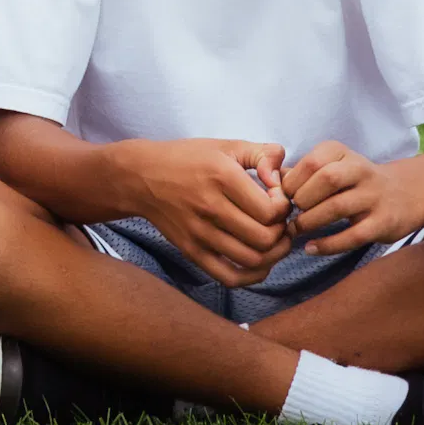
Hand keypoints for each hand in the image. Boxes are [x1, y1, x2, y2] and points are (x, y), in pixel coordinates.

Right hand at [121, 138, 295, 285]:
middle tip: (278, 222)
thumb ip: (262, 154)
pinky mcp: (191, 251)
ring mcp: (198, 233)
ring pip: (252, 260)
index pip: (270, 210)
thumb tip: (282, 175)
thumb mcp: (225, 146)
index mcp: (221, 177)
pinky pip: (229, 278)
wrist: (139, 177)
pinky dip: (252, 276)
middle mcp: (209, 207)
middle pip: (265, 238)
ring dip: (273, 254)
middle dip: (281, 232)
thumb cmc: (186, 159)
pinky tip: (258, 262)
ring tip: (272, 240)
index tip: (276, 199)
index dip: (284, 207)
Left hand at [274, 140, 413, 254]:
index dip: (290, 182)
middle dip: (301, 199)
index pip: (311, 162)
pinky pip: (352, 236)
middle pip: (325, 179)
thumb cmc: (354, 181)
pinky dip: (328, 244)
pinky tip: (311, 248)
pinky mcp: (384, 223)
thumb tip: (266, 182)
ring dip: (310, 221)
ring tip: (295, 230)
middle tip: (288, 214)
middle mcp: (361, 170)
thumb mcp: (331, 166)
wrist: (407, 194)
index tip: (281, 197)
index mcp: (342, 153)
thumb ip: (300, 173)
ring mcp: (374, 196)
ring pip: (337, 207)